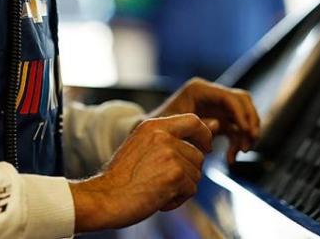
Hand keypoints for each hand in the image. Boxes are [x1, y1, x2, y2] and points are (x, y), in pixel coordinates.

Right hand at [70, 113, 212, 231]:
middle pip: (198, 154)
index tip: (203, 147)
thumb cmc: (122, 177)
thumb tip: (214, 125)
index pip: (193, 120)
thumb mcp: (142, 146)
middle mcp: (163, 136)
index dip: (204, 135)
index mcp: (153, 126)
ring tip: (158, 189)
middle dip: (188, 172)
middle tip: (164, 181)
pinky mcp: (175, 175)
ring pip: (196, 173)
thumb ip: (173, 137)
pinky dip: (178, 199)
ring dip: (181, 187)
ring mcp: (170, 154)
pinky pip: (191, 189)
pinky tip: (159, 199)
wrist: (105, 198)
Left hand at [150, 78, 259, 164]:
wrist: (150, 138)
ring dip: (247, 133)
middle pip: (242, 101)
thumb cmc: (156, 130)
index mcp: (198, 90)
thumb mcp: (171, 126)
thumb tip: (217, 125)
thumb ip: (193, 125)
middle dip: (250, 121)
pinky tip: (231, 158)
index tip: (246, 131)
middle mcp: (210, 95)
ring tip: (242, 151)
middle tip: (250, 141)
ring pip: (243, 115)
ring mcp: (215, 107)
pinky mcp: (219, 120)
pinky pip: (237, 129)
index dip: (241, 113)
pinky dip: (238, 142)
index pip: (229, 96)